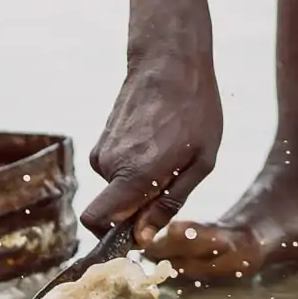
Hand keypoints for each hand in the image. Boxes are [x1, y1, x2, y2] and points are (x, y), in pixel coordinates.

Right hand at [82, 50, 221, 243]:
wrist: (170, 61)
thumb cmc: (194, 110)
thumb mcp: (200, 163)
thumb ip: (169, 203)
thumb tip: (143, 237)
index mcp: (133, 174)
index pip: (96, 221)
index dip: (113, 234)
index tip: (141, 228)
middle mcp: (108, 164)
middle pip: (115, 207)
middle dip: (140, 204)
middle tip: (173, 174)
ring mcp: (102, 149)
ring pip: (118, 186)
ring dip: (141, 181)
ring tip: (170, 150)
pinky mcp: (102, 138)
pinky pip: (116, 167)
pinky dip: (134, 164)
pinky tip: (158, 139)